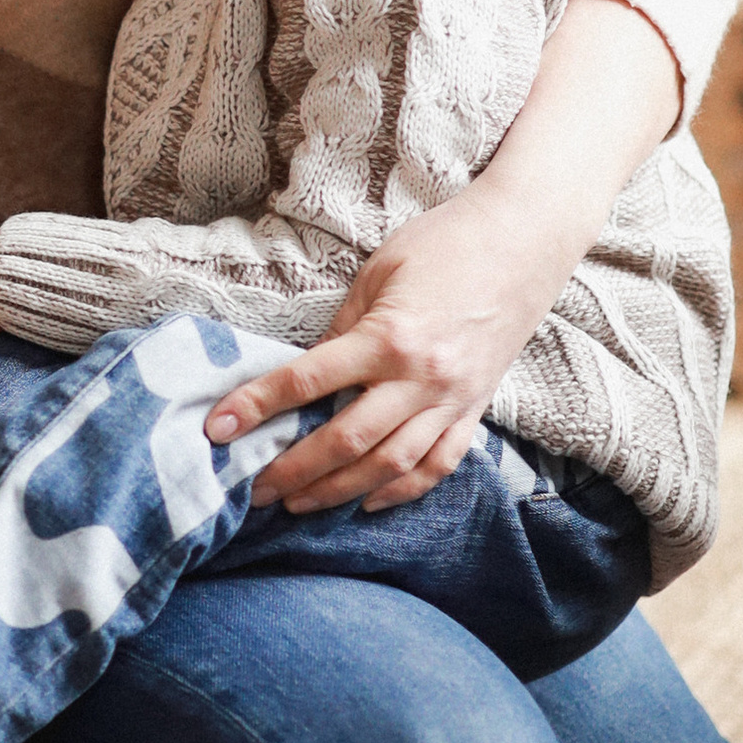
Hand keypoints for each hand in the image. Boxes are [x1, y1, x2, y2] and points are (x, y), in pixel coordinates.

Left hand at [204, 184, 544, 512]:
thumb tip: (307, 375)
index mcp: (390, 337)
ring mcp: (454, 400)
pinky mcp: (476, 408)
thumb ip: (342, 329)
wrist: (525, 239)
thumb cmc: (444, 243)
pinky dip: (403, 490)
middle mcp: (422, 379)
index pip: (308, 382)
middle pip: (347, 440)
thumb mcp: (378, 272)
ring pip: (391, 466)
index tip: (217, 429)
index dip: (257, 406)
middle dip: (295, 470)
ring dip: (340, 491)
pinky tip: (369, 501)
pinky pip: (439, 464)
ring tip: (299, 504)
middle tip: (255, 489)